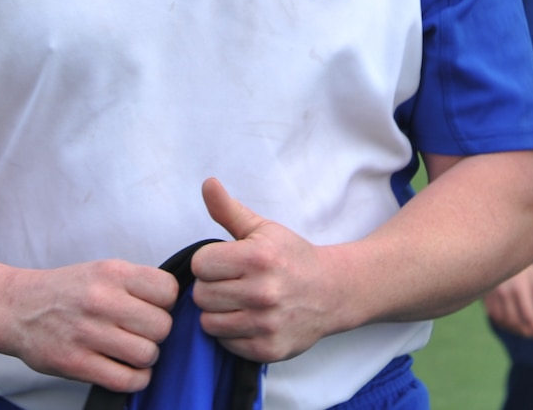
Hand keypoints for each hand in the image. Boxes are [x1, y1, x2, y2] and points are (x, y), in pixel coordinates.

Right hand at [0, 259, 177, 390]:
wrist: (17, 308)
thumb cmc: (67, 291)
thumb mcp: (102, 270)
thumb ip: (136, 284)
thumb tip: (176, 304)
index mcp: (112, 273)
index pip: (168, 290)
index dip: (166, 303)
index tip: (152, 308)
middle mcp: (101, 300)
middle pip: (161, 326)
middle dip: (156, 333)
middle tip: (140, 333)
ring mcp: (87, 333)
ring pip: (148, 354)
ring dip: (145, 357)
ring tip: (131, 352)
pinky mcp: (76, 363)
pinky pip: (126, 380)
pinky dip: (135, 379)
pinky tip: (127, 371)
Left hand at [191, 178, 340, 362]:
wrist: (333, 292)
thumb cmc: (292, 257)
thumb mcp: (264, 229)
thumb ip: (229, 209)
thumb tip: (207, 183)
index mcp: (258, 258)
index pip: (200, 265)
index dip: (210, 263)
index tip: (226, 263)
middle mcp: (263, 292)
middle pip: (201, 295)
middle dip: (213, 288)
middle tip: (233, 284)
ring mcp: (266, 323)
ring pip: (209, 323)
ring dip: (219, 314)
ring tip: (239, 303)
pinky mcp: (268, 349)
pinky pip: (226, 344)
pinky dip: (232, 335)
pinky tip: (249, 321)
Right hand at [481, 261, 532, 339]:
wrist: (493, 247)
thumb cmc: (519, 258)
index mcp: (520, 286)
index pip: (529, 313)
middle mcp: (505, 292)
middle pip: (515, 320)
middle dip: (524, 330)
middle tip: (531, 334)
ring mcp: (493, 294)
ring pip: (503, 320)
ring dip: (513, 329)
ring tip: (521, 331)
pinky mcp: (484, 294)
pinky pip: (492, 314)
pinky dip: (501, 323)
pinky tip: (507, 324)